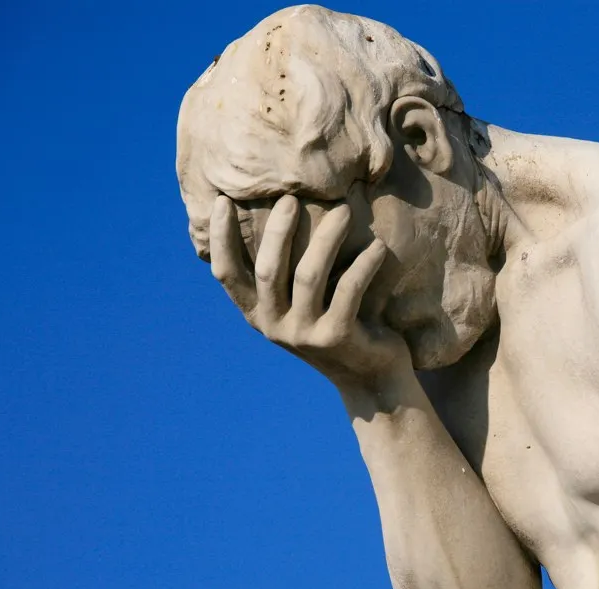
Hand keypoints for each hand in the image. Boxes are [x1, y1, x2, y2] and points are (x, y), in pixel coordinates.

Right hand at [208, 194, 411, 390]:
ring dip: (327, 238)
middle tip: (291, 199)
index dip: (221, 239)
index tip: (223, 201)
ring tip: (344, 211)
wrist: (373, 379)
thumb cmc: (338, 327)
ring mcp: (305, 335)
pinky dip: (364, 264)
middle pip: (268, 270)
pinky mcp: (338, 337)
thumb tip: (278, 213)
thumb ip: (286, 276)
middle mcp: (276, 327)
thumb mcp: (303, 306)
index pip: (228, 275)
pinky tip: (378, 246)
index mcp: (260, 316)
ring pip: (308, 275)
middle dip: (278, 230)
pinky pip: (349, 289)